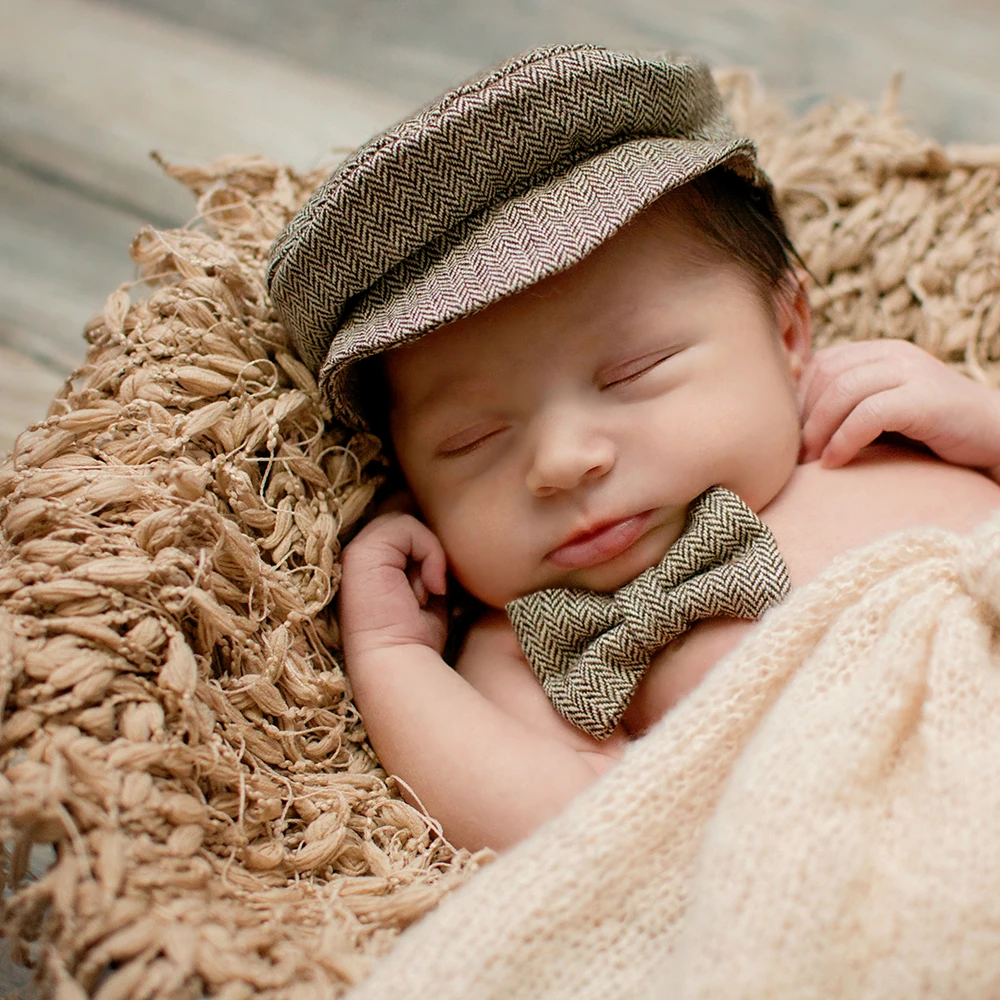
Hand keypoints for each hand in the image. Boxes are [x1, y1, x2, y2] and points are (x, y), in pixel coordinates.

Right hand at [339, 512, 448, 659]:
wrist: (398, 662)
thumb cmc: (414, 635)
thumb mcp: (425, 587)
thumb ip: (425, 557)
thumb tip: (441, 531)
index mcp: (368, 562)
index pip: (401, 527)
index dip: (424, 543)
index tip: (434, 584)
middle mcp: (357, 553)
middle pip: (404, 521)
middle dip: (427, 551)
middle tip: (430, 592)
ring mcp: (356, 550)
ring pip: (406, 521)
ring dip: (429, 556)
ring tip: (425, 594)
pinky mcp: (362, 552)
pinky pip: (408, 527)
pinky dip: (430, 553)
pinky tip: (430, 589)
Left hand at [798, 340, 999, 470]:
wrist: (997, 437)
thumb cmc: (931, 432)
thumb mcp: (882, 412)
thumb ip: (846, 406)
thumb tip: (790, 425)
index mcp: (879, 352)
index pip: (819, 364)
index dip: (796, 399)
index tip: (788, 435)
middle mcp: (894, 354)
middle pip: (825, 375)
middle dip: (802, 416)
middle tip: (793, 454)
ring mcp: (912, 371)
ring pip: (842, 390)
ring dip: (817, 430)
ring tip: (809, 462)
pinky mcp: (926, 398)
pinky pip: (869, 414)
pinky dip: (843, 440)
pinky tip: (834, 463)